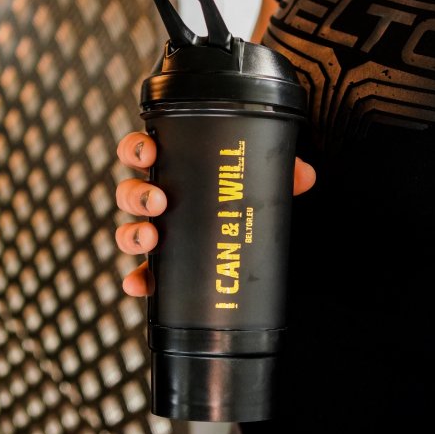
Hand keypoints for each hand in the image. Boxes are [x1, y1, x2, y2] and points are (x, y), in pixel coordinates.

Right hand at [114, 131, 315, 296]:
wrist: (255, 233)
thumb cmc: (246, 196)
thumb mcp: (264, 178)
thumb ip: (283, 169)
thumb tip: (305, 175)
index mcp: (176, 169)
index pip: (143, 152)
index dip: (137, 149)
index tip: (149, 152)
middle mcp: (161, 200)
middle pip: (130, 193)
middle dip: (137, 195)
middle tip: (159, 200)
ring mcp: (159, 233)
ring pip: (129, 231)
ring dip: (131, 234)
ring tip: (151, 237)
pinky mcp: (165, 266)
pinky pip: (142, 274)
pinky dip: (136, 280)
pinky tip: (137, 284)